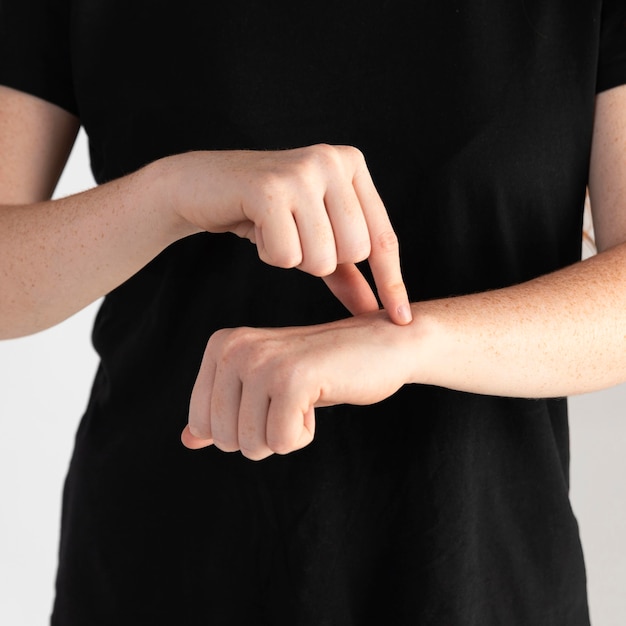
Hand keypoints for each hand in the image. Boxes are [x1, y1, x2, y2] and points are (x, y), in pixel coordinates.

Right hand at [165, 144, 411, 324]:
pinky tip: (256, 228)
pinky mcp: (270, 189)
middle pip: (354, 252)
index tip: (400, 321)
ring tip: (274, 230)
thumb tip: (377, 312)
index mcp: (352, 165)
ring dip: (294, 258)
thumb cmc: (263, 213)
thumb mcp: (313, 236)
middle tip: (293, 237)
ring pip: (322, 258)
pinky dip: (269, 254)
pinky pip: (286, 256)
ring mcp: (302, 171)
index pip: (383, 237)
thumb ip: (348, 272)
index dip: (392, 282)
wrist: (199, 186)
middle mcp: (333, 160)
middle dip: (321, 261)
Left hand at [181, 312, 413, 458]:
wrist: (380, 345)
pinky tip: (319, 396)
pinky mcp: (292, 378)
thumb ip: (224, 411)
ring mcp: (262, 361)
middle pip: (225, 439)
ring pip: (253, 445)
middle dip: (264, 435)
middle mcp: (234, 348)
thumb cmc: (322, 370)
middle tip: (293, 399)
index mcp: (221, 346)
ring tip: (306, 396)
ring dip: (286, 434)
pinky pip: (282, 442)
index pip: (201, 423)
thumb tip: (186, 441)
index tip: (272, 398)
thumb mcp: (264, 388)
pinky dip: (304, 434)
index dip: (241, 428)